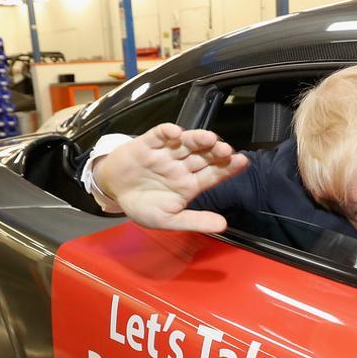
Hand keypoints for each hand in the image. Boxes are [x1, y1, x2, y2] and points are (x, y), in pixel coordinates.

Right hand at [92, 123, 248, 232]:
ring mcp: (166, 153)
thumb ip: (194, 221)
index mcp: (190, 184)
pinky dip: (167, 132)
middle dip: (216, 152)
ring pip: (186, 143)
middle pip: (203, 155)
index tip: (243, 162)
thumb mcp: (168, 219)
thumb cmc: (143, 206)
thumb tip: (223, 226)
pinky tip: (176, 132)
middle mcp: (182, 165)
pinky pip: (158, 135)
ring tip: (209, 138)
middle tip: (227, 150)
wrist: (113, 193)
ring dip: (197, 139)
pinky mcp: (147, 144)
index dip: (228, 168)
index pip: (214, 174)